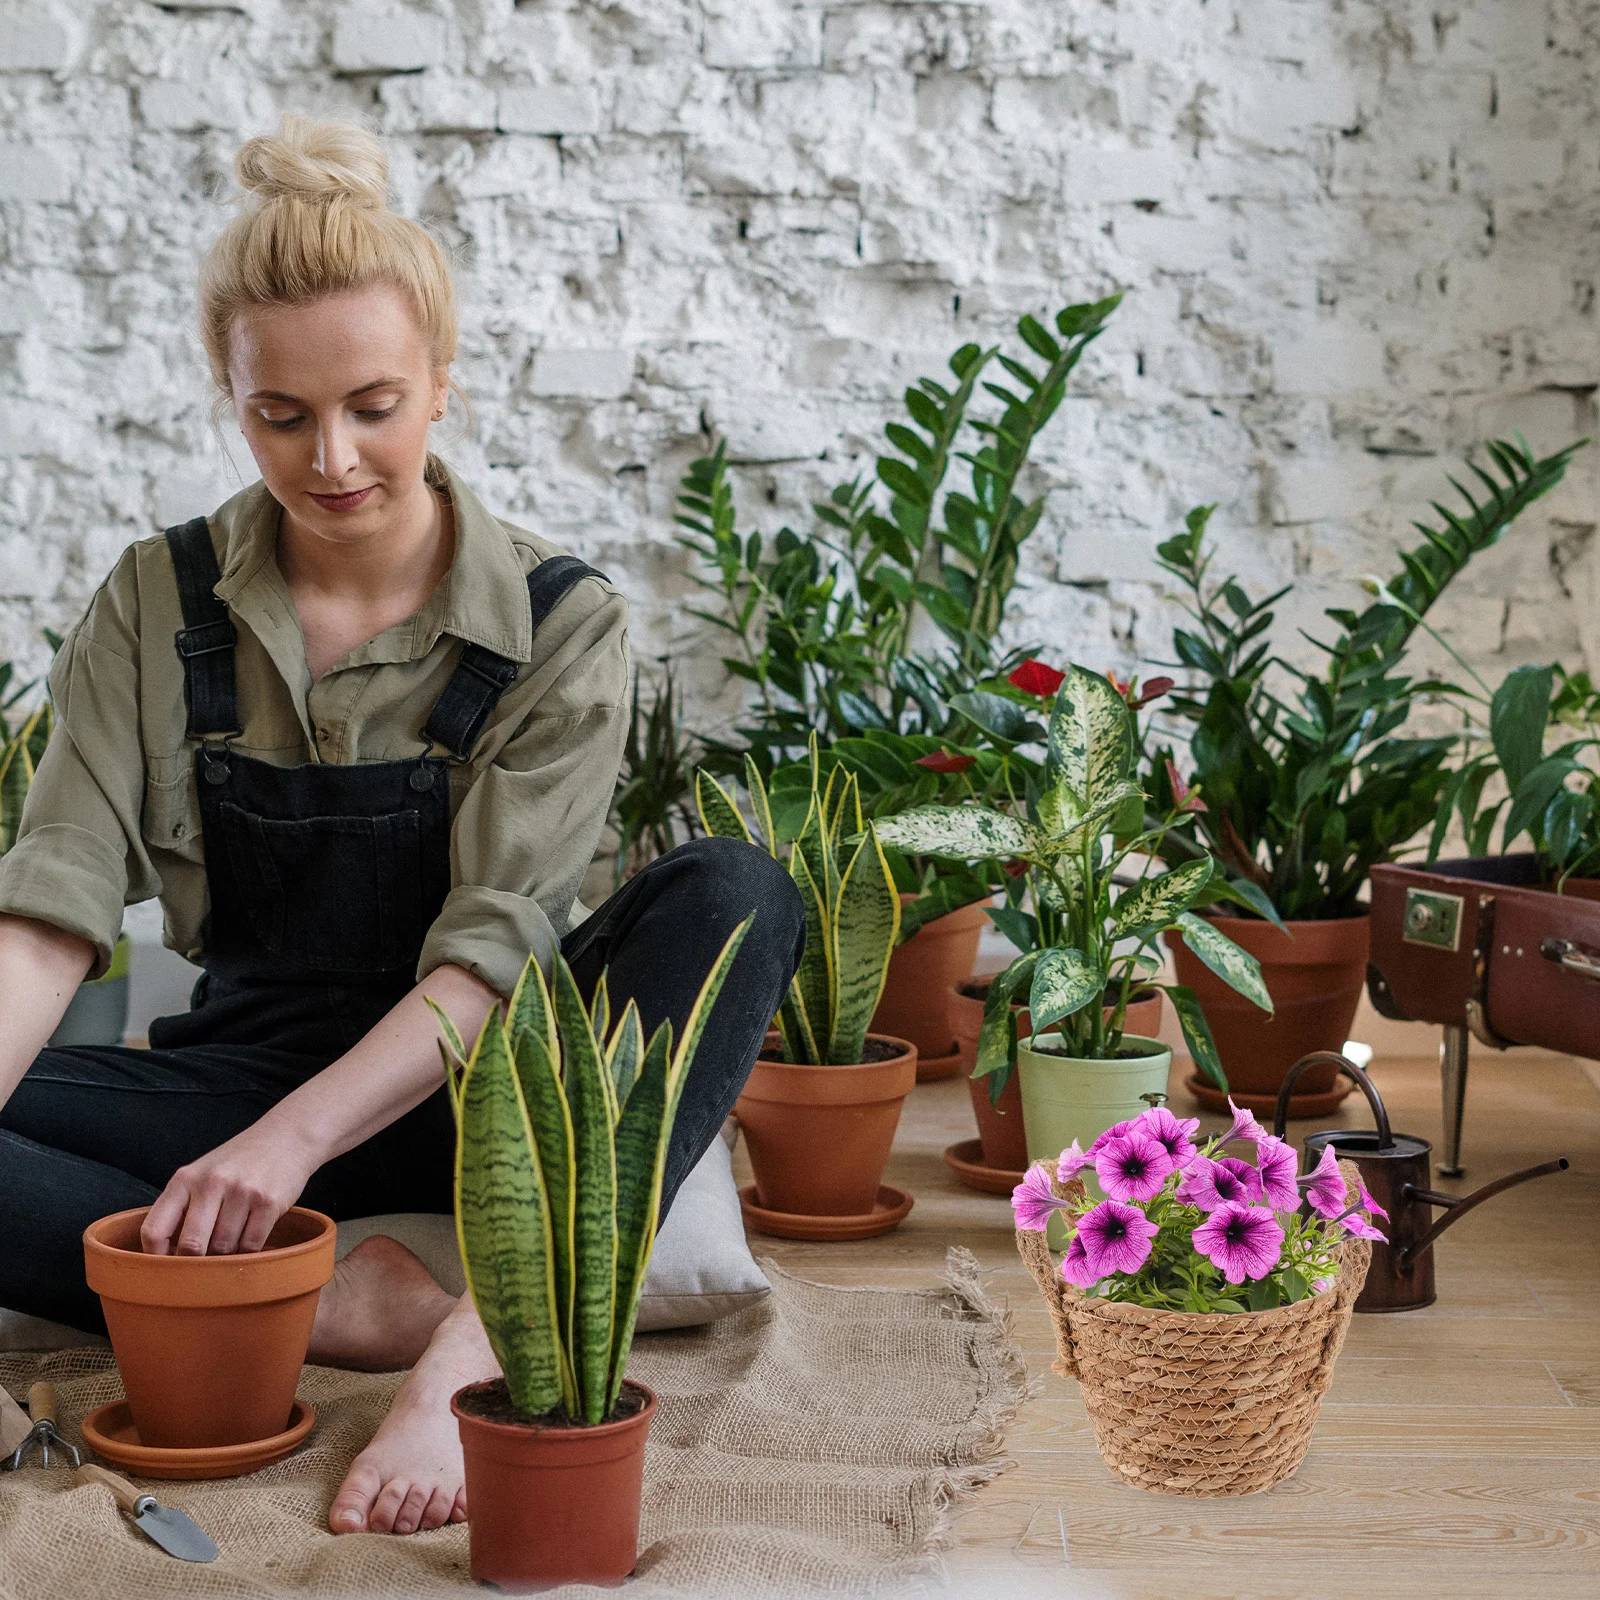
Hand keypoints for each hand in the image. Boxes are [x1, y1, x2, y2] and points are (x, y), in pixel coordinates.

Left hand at [141, 1117, 319, 1256]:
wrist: (286, 1136)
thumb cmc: (238, 1162)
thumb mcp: (201, 1175)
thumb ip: (181, 1209)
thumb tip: (167, 1258)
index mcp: (185, 1179)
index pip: (154, 1230)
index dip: (154, 1258)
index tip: (164, 1269)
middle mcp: (212, 1183)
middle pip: (190, 1246)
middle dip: (195, 1263)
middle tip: (201, 1265)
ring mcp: (242, 1192)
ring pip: (223, 1248)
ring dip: (225, 1255)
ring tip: (231, 1242)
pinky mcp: (269, 1202)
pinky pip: (251, 1245)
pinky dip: (248, 1251)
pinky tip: (249, 1237)